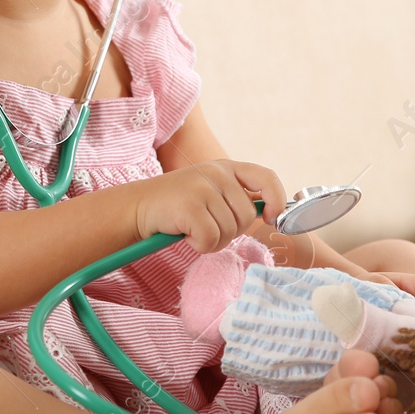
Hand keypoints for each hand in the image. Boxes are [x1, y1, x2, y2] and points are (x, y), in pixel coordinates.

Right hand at [133, 160, 284, 253]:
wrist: (138, 207)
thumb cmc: (177, 205)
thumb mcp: (210, 190)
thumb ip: (235, 197)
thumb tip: (269, 213)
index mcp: (226, 168)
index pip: (266, 178)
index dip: (276, 200)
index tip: (271, 218)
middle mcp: (217, 173)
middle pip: (246, 216)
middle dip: (230, 231)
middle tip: (207, 227)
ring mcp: (203, 188)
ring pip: (229, 232)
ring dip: (212, 240)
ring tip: (192, 228)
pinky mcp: (190, 206)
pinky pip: (210, 240)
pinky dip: (199, 245)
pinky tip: (184, 233)